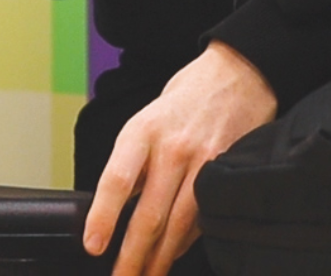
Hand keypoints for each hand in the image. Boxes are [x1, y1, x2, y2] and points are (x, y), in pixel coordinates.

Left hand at [85, 41, 275, 275]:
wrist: (237, 74)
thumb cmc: (183, 99)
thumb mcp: (145, 120)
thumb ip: (134, 161)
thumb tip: (119, 204)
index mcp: (140, 132)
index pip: (116, 181)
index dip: (103, 218)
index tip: (93, 246)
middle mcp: (171, 148)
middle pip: (149, 214)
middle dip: (133, 254)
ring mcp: (204, 162)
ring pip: (180, 224)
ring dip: (161, 257)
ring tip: (146, 275)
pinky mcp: (230, 173)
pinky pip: (206, 217)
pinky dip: (189, 241)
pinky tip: (176, 255)